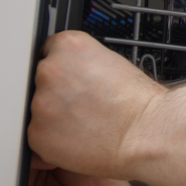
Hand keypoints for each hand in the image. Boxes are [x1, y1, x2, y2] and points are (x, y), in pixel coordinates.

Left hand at [28, 31, 165, 179]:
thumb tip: (72, 76)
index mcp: (69, 45)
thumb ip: (83, 64)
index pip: (51, 51)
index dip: (66, 69)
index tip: (75, 80)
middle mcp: (50, 69)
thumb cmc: (140, 102)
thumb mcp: (113, 64)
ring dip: (56, 116)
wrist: (148, 132)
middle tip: (86, 104)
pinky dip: (55, 140)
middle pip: (42, 79)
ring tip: (88, 123)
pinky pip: (39, 136)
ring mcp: (40, 103)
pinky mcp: (37, 133)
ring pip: (40, 109)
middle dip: (59, 92)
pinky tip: (81, 138)